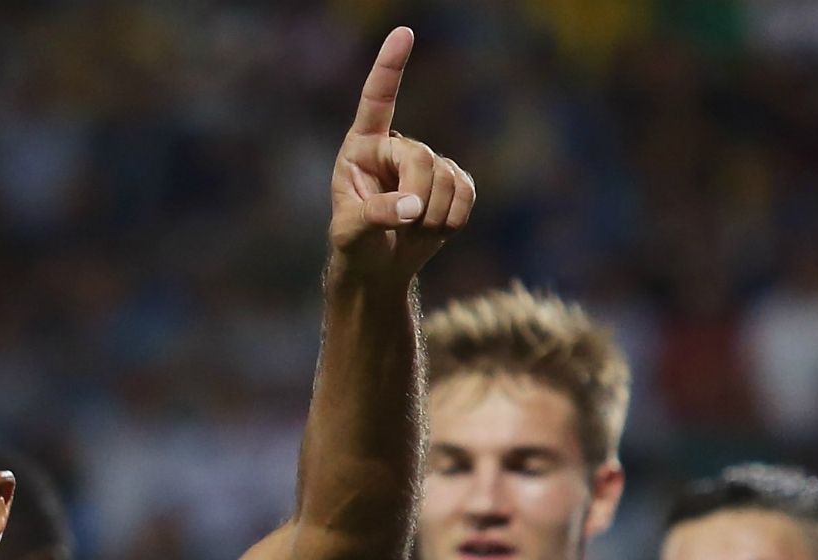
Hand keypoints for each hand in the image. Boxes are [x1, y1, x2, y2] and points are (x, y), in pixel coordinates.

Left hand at [327, 28, 474, 284]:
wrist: (377, 268)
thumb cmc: (354, 246)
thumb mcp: (350, 233)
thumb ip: (374, 215)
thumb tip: (412, 205)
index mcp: (361, 148)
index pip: (377, 101)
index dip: (390, 68)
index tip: (403, 33)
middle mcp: (395, 148)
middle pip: (423, 158)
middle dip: (419, 197)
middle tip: (406, 223)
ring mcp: (427, 163)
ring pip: (448, 178)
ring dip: (435, 215)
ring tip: (411, 229)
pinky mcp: (453, 182)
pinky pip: (468, 192)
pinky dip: (454, 218)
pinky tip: (433, 229)